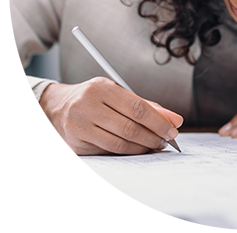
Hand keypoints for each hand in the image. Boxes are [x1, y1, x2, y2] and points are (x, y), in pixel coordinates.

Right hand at [39, 77, 182, 154]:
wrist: (57, 107)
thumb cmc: (94, 98)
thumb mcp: (117, 93)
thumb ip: (146, 105)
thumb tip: (174, 119)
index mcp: (101, 88)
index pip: (137, 107)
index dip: (158, 121)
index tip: (173, 128)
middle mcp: (87, 106)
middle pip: (129, 127)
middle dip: (153, 136)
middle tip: (167, 140)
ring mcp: (79, 127)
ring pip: (119, 143)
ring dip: (143, 147)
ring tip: (156, 145)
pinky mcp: (76, 144)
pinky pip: (108, 152)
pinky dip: (128, 153)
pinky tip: (138, 149)